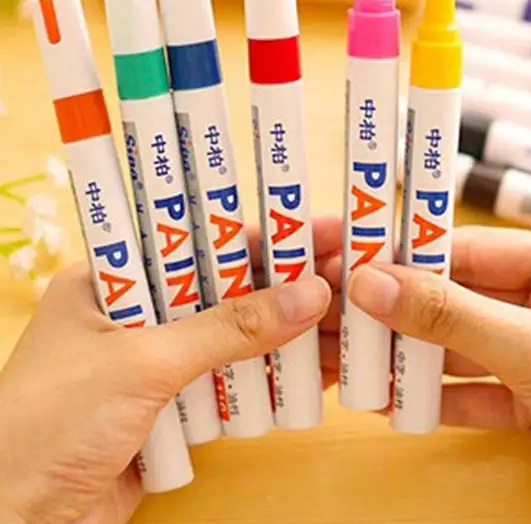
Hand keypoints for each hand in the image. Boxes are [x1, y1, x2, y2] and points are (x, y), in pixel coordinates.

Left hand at [0, 218, 339, 523]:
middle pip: (228, 288)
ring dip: (292, 333)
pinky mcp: (172, 408)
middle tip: (354, 275)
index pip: (201, 239)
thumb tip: (312, 294)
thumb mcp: (142, 362)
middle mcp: (137, 311)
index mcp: (112, 276)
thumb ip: (228, 328)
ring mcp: (156, 362)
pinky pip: (234, 381)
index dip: (265, 234)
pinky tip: (324, 370)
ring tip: (356, 323)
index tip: (323, 228)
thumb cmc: (51, 424)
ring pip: (238, 336)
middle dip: (289, 284)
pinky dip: (275, 377)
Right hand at [321, 227, 530, 523]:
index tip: (354, 258)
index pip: (476, 249)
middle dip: (404, 310)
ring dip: (413, 356)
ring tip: (351, 358)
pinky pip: (475, 389)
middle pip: (463, 298)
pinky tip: (392, 401)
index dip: (413, 254)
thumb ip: (454, 317)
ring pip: (463, 345)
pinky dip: (438, 397)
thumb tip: (373, 282)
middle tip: (340, 311)